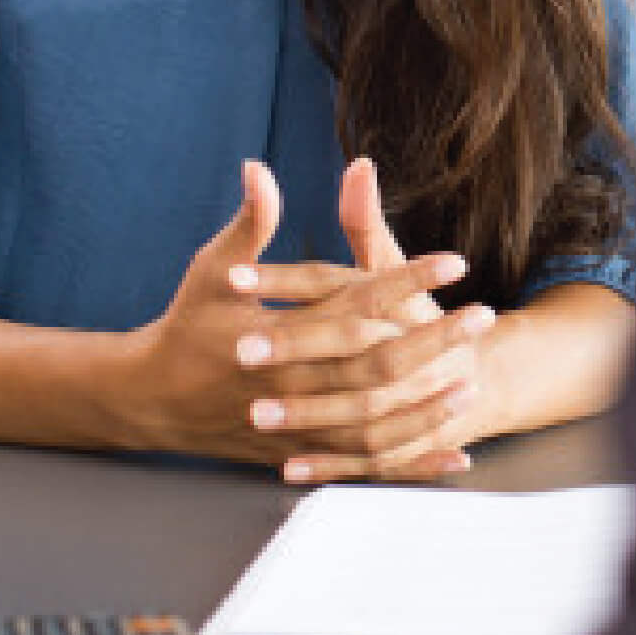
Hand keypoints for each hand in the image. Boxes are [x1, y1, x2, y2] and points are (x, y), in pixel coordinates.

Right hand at [118, 159, 475, 459]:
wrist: (150, 399)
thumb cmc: (187, 326)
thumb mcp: (214, 270)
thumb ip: (249, 224)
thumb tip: (259, 168)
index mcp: (279, 332)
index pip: (357, 301)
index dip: (408, 278)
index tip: (455, 260)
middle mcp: (292, 383)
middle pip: (377, 362)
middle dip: (435, 338)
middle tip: (485, 315)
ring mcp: (297, 427)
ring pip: (376, 422)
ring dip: (430, 404)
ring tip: (475, 382)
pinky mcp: (300, 456)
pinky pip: (365, 467)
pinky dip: (412, 463)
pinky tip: (455, 454)